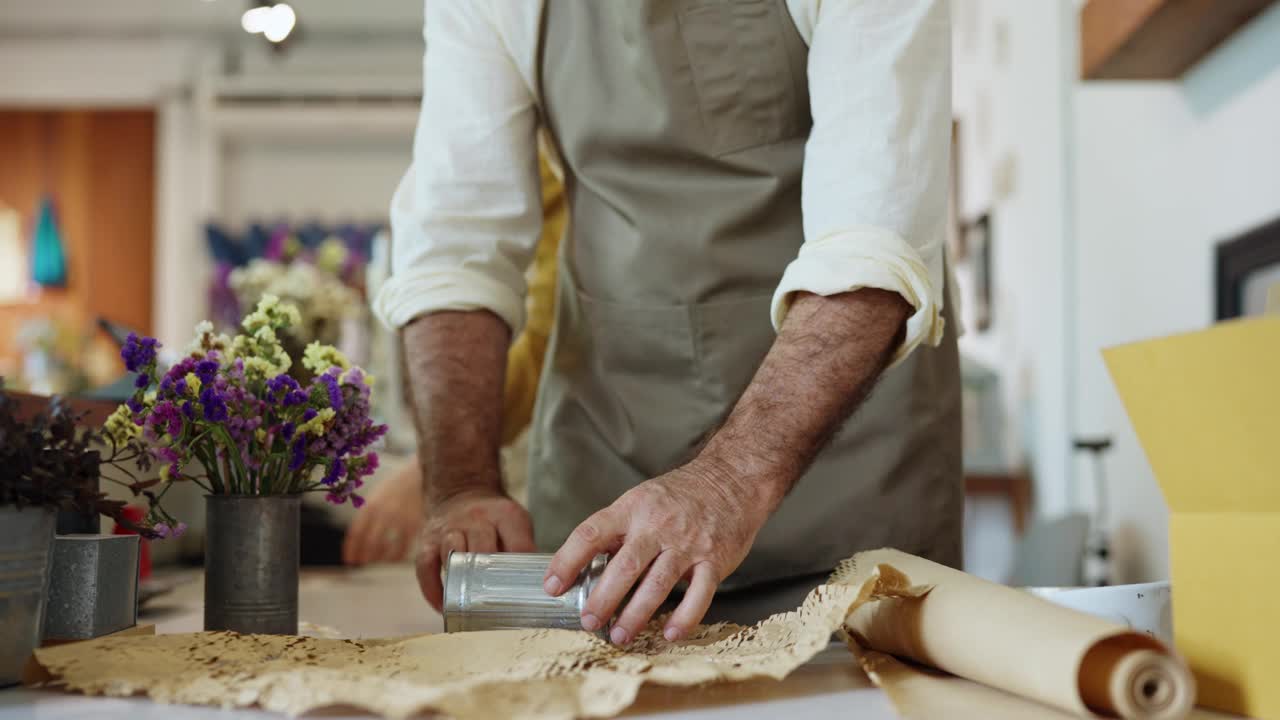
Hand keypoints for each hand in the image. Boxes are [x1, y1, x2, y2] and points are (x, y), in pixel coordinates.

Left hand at [342, 460, 422, 565]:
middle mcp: (383, 512)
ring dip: (380, 558)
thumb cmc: (398, 486)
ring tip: (379, 562)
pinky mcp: (414, 523)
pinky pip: (403, 547)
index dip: (351, 548)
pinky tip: (396, 559)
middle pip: (369, 542)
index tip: (349, 560)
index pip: (356, 532)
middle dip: (365, 556)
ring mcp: (399, 518)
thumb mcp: (379, 494)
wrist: (421, 474)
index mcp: (371, 505)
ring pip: (385, 547)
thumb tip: (359, 537)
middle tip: (363, 564)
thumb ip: (369, 513)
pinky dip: (397, 556)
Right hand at [415, 489, 535, 609]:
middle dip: (488, 577)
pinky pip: (426, 566)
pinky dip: (433, 588)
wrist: (462, 492)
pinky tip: (442, 607)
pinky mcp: (428, 540)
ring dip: (460, 582)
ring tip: (466, 609)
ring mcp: (449, 529)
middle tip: (495, 605)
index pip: (517, 543)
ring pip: (452, 554)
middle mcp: (475, 519)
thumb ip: (524, 548)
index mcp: (504, 515)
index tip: (525, 592)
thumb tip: (538, 584)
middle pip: (482, 548)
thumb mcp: (516, 523)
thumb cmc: (494, 519)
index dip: (521, 569)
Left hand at [543, 460, 767, 644]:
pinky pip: (699, 595)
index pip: (591, 532)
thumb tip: (585, 565)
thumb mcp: (641, 499)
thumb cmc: (680, 495)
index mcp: (632, 509)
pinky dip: (684, 618)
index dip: (567, 560)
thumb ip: (617, 530)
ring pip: (657, 584)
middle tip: (588, 621)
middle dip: (602, 598)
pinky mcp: (714, 560)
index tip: (552, 586)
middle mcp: (658, 526)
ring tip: (619, 635)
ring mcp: (688, 544)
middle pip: (625, 566)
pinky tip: (669, 633)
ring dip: (636, 614)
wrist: (732, 479)